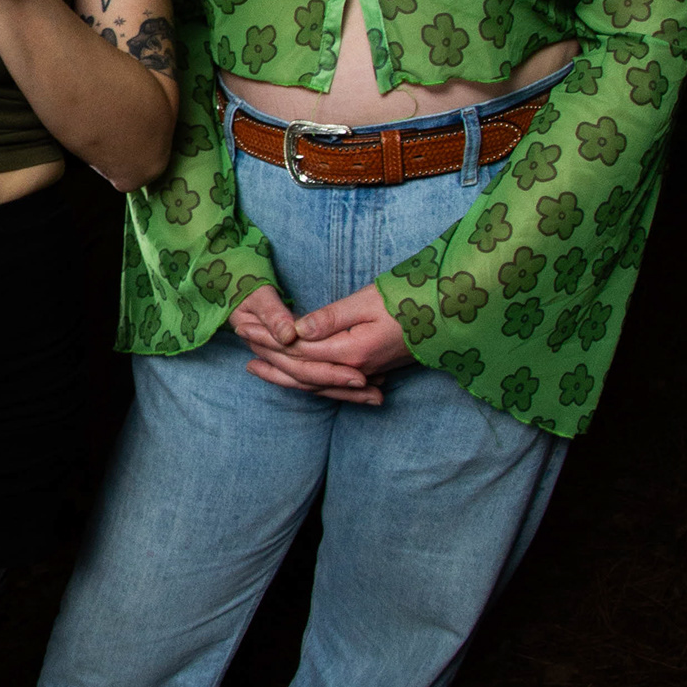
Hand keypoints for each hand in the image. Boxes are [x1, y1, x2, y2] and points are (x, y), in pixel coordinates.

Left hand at [230, 280, 410, 405]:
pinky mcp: (368, 373)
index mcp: (351, 351)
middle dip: (267, 354)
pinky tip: (291, 378)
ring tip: (253, 365)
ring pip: (313, 382)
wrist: (446, 317)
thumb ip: (331, 317)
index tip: (245, 324)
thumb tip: (297, 329)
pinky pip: (329, 385)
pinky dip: (305, 382)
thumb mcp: (367, 301)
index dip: (269, 338)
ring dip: (281, 374)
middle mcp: (355, 369)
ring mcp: (363, 374)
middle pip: (300, 369)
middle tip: (240, 338)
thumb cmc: (409, 301)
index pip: (298, 349)